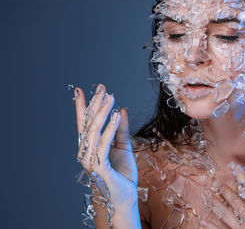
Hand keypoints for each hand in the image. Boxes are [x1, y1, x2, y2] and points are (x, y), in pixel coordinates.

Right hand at [74, 84, 138, 210]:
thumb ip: (122, 130)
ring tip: (110, 97)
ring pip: (94, 131)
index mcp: (90, 147)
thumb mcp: (124, 146)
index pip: (84, 124)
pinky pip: (104, 144)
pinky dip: (110, 129)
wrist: (125, 196)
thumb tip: (122, 110)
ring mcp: (90, 160)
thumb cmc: (123, 174)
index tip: (79, 90)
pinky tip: (116, 116)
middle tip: (102, 88)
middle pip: (88, 124)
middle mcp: (86, 152)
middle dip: (95, 104)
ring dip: (102, 113)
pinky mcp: (99, 167)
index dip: (82, 107)